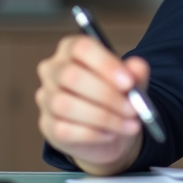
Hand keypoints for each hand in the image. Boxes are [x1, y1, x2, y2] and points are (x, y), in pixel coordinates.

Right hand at [36, 34, 150, 175]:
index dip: (106, 64)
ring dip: (103, 117)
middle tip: (132, 108)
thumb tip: (136, 68)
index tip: (128, 82)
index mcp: (72, 49)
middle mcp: (53, 70)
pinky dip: (93, 134)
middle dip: (107, 95)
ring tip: (128, 124)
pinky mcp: (47, 125)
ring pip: (66, 105)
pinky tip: (111, 134)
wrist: (107, 133)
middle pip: (71, 76)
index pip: (82, 48)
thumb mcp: (131, 83)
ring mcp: (46, 98)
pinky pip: (65, 130)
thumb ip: (135, 72)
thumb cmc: (114, 97)